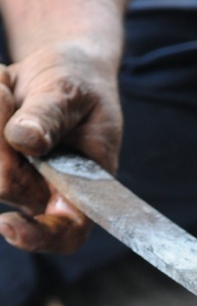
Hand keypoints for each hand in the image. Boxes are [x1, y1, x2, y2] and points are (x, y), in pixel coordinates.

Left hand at [0, 44, 122, 253]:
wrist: (61, 69)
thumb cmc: (79, 86)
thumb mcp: (73, 93)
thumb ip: (52, 117)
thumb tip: (24, 140)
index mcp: (80, 193)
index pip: (64, 234)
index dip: (36, 237)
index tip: (6, 225)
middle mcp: (42, 194)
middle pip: (5, 186)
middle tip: (1, 91)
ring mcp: (13, 180)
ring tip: (2, 83)